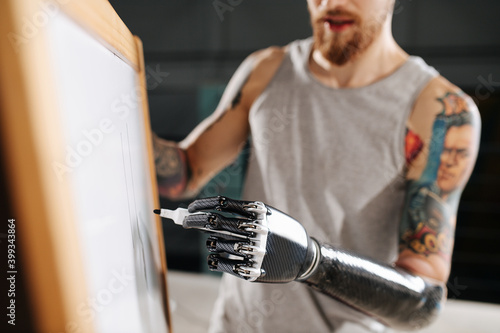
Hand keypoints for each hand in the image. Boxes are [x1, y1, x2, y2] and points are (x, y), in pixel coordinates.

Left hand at [184, 196, 317, 281]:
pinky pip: (223, 263)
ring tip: (212, 240)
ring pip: (216, 243)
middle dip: (194, 220)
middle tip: (185, 221)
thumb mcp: (270, 215)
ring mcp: (254, 252)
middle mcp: (256, 231)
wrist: (305, 258)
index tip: (191, 207)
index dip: (202, 205)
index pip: (222, 204)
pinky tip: (214, 256)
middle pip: (215, 222)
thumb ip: (246, 213)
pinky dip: (214, 258)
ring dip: (209, 241)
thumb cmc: (282, 233)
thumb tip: (210, 213)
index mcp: (260, 213)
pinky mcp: (252, 271)